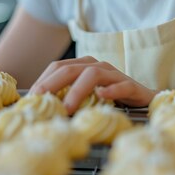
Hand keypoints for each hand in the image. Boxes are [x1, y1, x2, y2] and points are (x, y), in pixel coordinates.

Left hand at [29, 56, 154, 113]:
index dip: (43, 80)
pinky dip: (110, 90)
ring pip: (92, 74)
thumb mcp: (85, 98)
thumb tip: (41, 108)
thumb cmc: (110, 100)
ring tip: (68, 107)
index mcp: (83, 66)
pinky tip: (102, 96)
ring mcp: (114, 74)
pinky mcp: (131, 85)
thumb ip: (67, 98)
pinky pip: (120, 85)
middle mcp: (97, 66)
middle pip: (70, 69)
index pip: (58, 67)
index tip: (31, 97)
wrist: (144, 101)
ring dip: (77, 90)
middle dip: (53, 83)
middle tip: (41, 99)